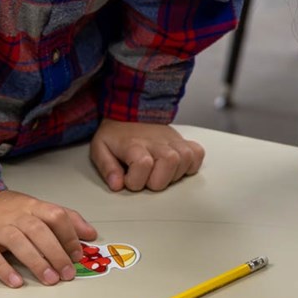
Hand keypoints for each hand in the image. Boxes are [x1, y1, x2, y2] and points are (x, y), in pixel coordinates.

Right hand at [0, 190, 97, 287]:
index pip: (56, 216)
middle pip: (39, 231)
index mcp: (31, 206)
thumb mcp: (32, 207)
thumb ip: (60, 219)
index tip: (78, 254)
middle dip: (57, 253)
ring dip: (36, 262)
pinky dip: (4, 269)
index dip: (69, 235)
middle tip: (68, 273)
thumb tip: (90, 233)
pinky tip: (16, 282)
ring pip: (18, 242)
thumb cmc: (1, 209)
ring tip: (49, 279)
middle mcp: (15, 215)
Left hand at [90, 120, 204, 191]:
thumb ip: (106, 167)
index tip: (127, 180)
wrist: (129, 112)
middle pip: (170, 161)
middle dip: (158, 181)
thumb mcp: (100, 148)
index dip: (135, 181)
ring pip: (186, 159)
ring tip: (160, 174)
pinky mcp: (182, 141)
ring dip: (174, 174)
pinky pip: (197, 153)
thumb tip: (117, 185)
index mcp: (134, 143)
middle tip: (146, 180)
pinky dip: (191, 164)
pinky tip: (176, 168)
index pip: (143, 164)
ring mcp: (172, 140)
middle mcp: (156, 141)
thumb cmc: (115, 135)